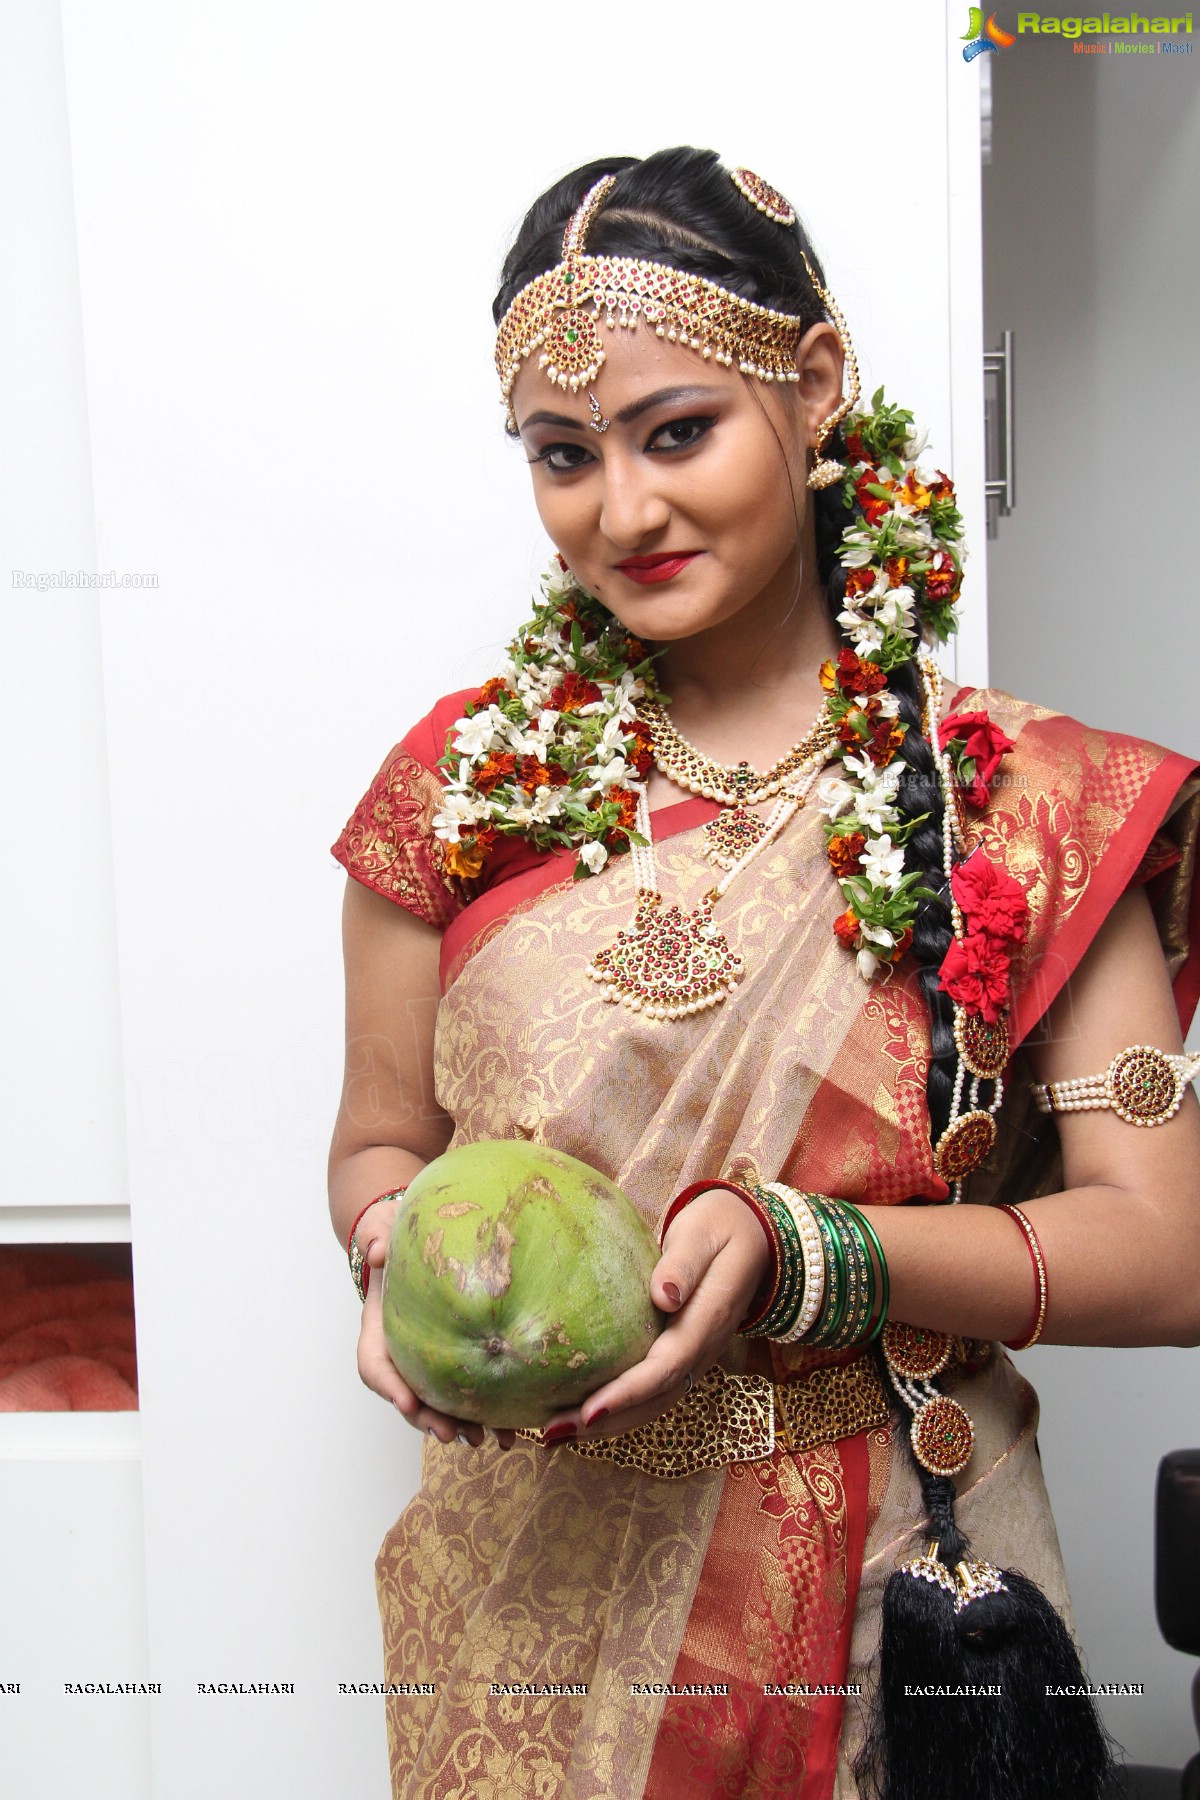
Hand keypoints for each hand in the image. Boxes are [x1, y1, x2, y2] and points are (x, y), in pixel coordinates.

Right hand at [354, 1203, 515, 1450]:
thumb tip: (376, 1250)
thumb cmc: (396, 1233)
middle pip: (409, 1396)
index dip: (389, 1386)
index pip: (375, 1365)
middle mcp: (403, 1353)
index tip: (406, 1402)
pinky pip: (469, 1394)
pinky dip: (488, 1414)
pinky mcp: (458, 1359)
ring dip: (461, 1426)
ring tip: (485, 1442)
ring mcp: (429, 1361)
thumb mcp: (382, 1229)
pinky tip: (512, 1429)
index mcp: (379, 1329)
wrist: (417, 1238)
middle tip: (451, 1434)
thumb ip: (374, 1237)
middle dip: (428, 1418)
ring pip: (440, 1404)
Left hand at [539, 1186, 770, 1443]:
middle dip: (608, 1422)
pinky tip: (583, 1412)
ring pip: (655, 1403)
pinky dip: (620, 1408)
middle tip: (554, 1433)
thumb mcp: (703, 1233)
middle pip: (657, 1399)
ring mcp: (697, 1355)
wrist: (755, 1235)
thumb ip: (684, 1263)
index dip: (628, 1392)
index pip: (667, 1366)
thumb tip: (664, 1296)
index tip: (589, 1410)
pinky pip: (654, 1390)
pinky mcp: (684, 1353)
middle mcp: (705, 1347)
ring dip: (609, 1424)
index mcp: (709, 1318)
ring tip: (558, 1433)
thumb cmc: (721, 1226)